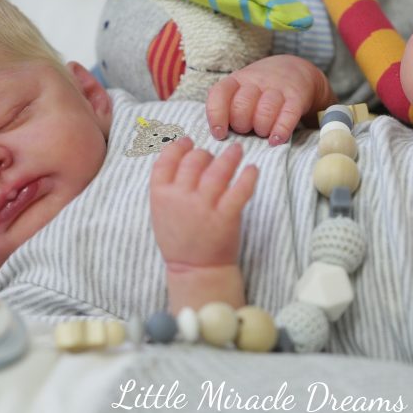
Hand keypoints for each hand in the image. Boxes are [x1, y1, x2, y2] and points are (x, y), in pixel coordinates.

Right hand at [149, 137, 257, 270]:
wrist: (195, 270)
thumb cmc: (178, 239)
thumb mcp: (161, 212)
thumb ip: (167, 186)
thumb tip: (181, 156)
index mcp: (161, 195)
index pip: (166, 159)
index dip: (178, 146)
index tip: (187, 142)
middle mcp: (181, 198)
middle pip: (194, 160)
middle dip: (204, 153)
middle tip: (212, 156)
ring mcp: (204, 207)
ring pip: (218, 170)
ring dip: (229, 156)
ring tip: (236, 150)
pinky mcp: (227, 216)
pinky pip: (240, 189)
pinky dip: (248, 176)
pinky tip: (252, 169)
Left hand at [206, 55, 336, 144]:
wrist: (297, 71)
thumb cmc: (261, 90)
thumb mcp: (241, 89)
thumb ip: (228, 107)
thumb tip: (219, 135)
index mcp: (237, 80)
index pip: (220, 93)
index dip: (216, 115)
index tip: (220, 133)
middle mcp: (256, 81)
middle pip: (242, 105)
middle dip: (241, 124)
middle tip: (247, 130)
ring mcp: (278, 88)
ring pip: (265, 110)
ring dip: (261, 128)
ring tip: (263, 133)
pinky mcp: (296, 98)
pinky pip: (288, 115)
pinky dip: (281, 130)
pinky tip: (275, 140)